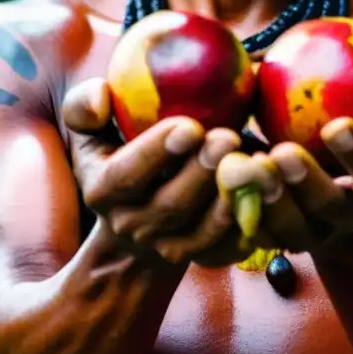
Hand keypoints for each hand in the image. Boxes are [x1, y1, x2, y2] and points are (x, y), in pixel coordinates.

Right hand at [61, 78, 247, 266]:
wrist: (137, 219)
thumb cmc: (118, 155)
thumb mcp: (92, 129)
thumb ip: (85, 107)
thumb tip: (102, 96)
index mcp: (102, 191)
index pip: (125, 176)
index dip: (155, 153)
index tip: (189, 126)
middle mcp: (133, 226)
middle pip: (170, 206)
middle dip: (201, 172)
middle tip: (228, 138)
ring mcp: (169, 248)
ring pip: (202, 232)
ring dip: (230, 199)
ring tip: (254, 162)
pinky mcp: (204, 257)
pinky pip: (229, 247)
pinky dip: (250, 224)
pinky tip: (268, 192)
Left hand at [216, 60, 352, 253]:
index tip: (336, 126)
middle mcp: (348, 215)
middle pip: (329, 207)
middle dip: (307, 183)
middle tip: (282, 153)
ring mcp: (314, 234)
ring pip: (289, 228)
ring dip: (267, 199)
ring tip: (245, 165)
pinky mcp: (280, 241)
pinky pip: (258, 231)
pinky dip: (239, 208)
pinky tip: (219, 174)